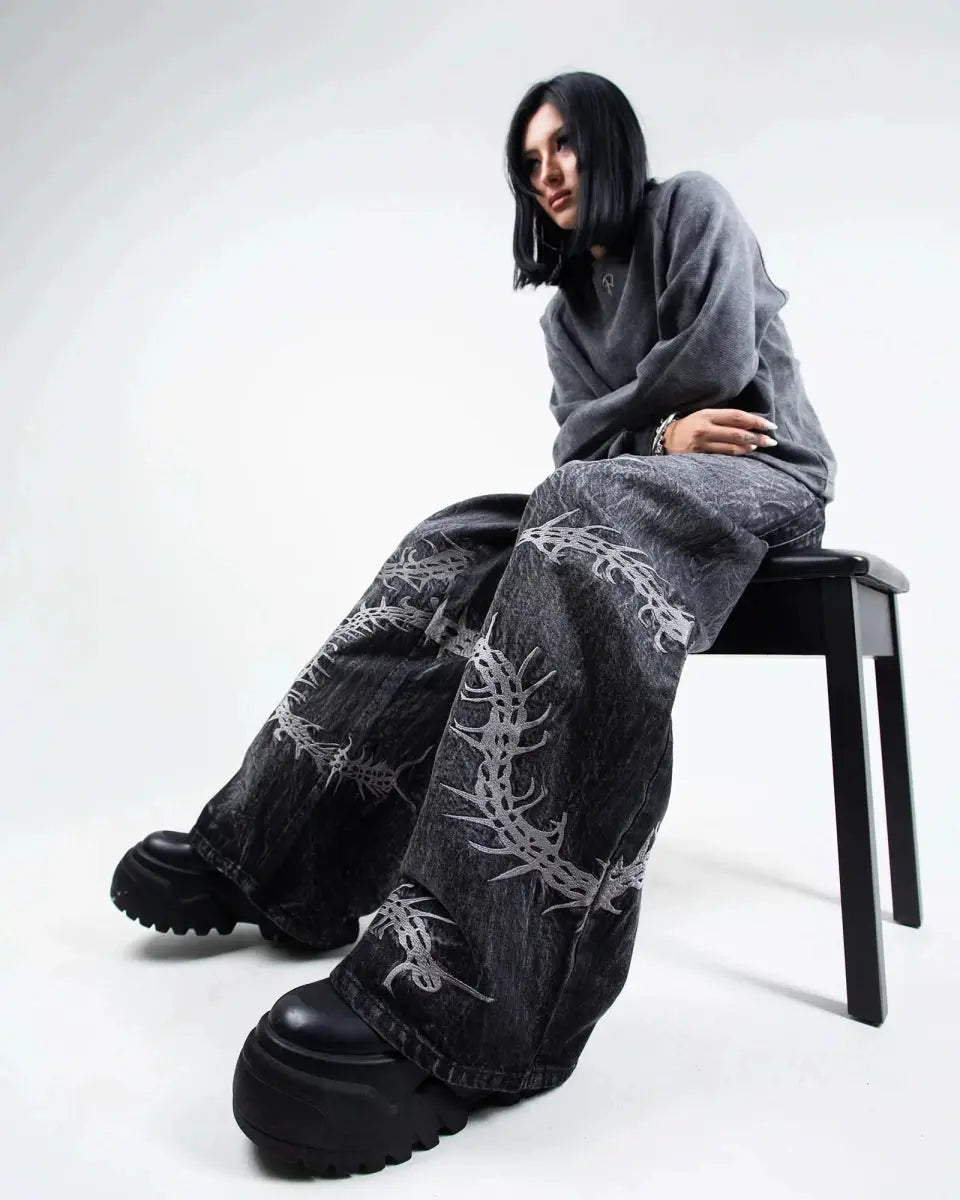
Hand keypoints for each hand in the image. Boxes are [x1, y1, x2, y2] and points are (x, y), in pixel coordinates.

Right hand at [663, 408, 777, 454]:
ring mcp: (701, 444)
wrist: (664, 439)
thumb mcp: (704, 415)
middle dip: (758, 437)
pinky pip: (723, 457)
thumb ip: (724, 417)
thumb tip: (750, 422)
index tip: (770, 425)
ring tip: (760, 446)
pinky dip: (737, 455)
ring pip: (732, 448)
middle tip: (772, 441)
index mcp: (707, 415)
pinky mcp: (698, 457)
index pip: (737, 416)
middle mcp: (705, 429)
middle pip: (737, 433)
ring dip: (749, 447)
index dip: (756, 421)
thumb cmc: (689, 425)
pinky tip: (746, 452)